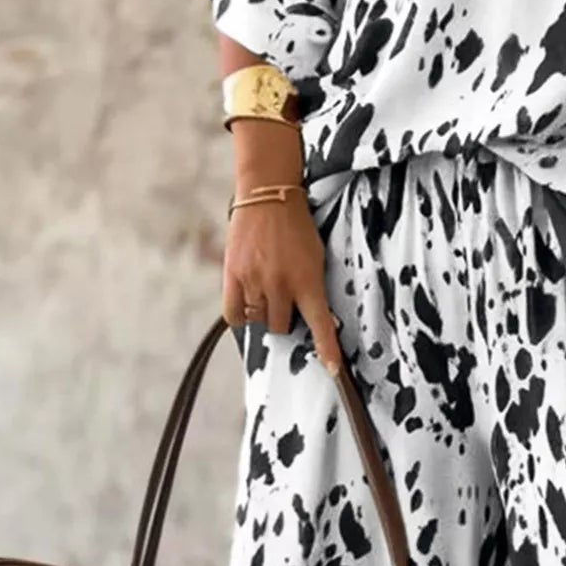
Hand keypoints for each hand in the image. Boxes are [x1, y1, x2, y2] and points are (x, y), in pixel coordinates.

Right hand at [222, 191, 342, 373]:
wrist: (268, 195)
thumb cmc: (297, 226)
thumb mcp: (316, 256)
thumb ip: (311, 287)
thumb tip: (306, 315)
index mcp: (308, 281)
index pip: (320, 325)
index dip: (327, 350)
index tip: (333, 371)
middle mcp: (281, 286)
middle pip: (280, 327)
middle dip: (284, 318)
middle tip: (284, 296)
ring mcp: (255, 282)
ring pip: (258, 320)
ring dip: (263, 311)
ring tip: (266, 285)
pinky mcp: (232, 275)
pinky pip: (234, 314)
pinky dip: (241, 313)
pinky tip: (247, 300)